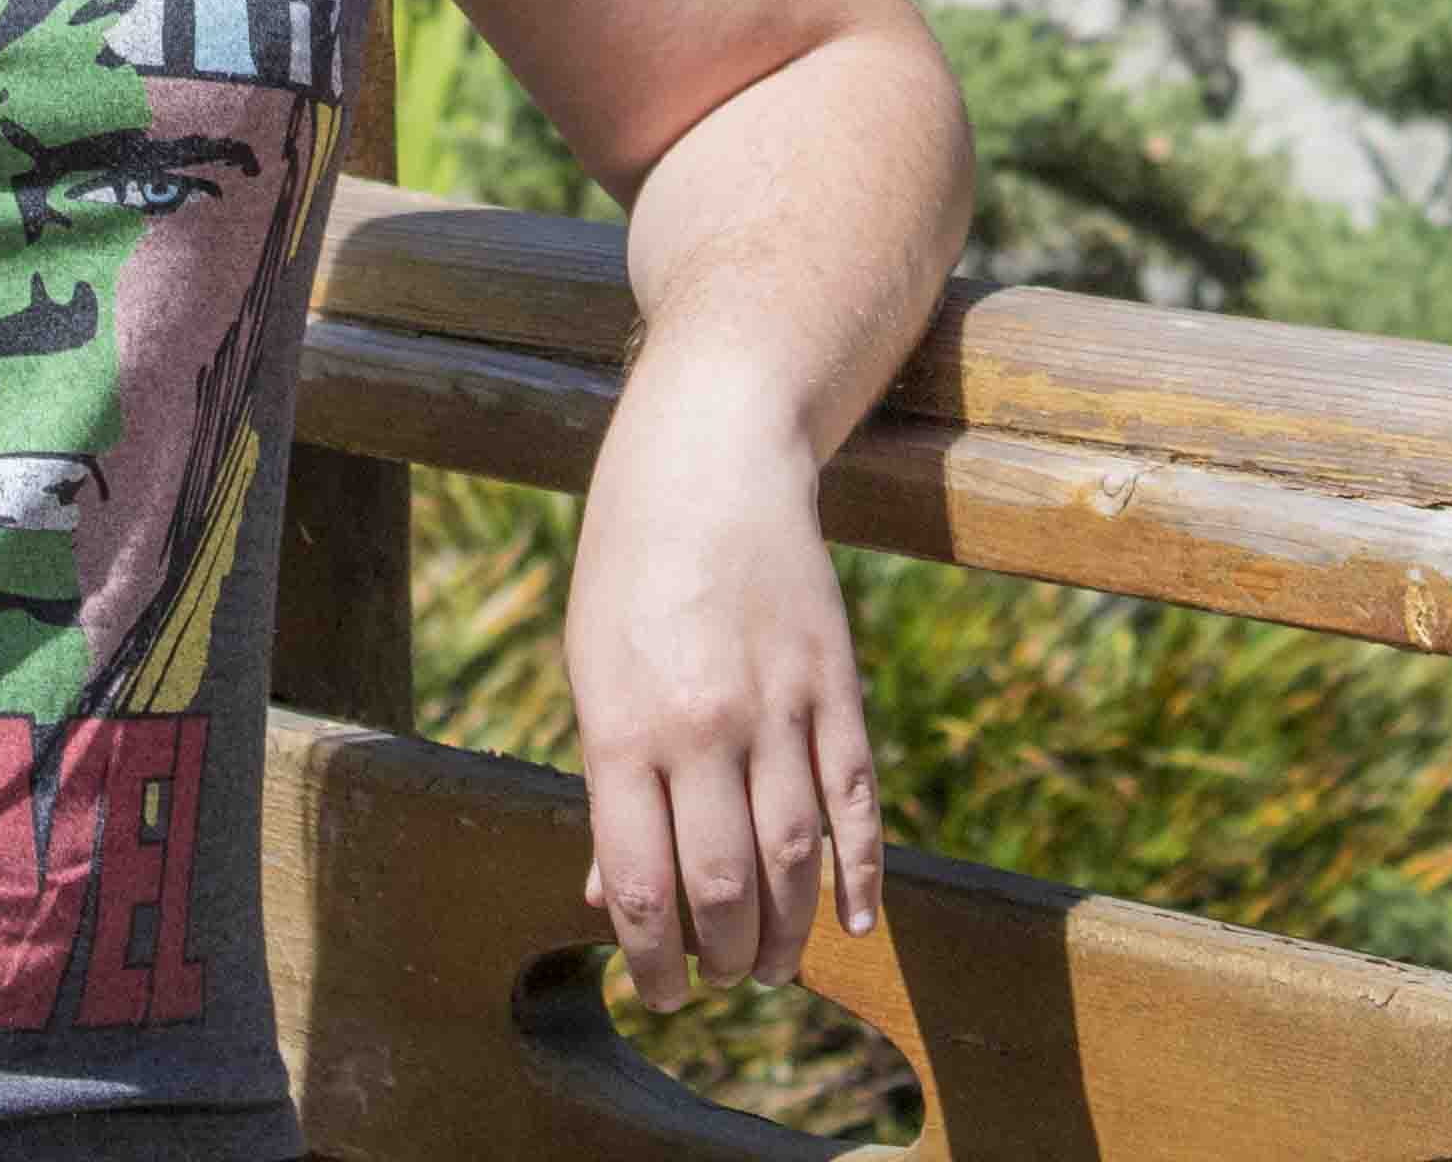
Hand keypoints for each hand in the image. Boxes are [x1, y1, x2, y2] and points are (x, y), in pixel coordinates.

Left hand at [560, 369, 884, 1009]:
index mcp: (623, 728)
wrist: (711, 460)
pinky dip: (861, 875)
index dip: (652, 961)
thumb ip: (608, 787)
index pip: (641, 884)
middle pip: (722, 887)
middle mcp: (703, 727)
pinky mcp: (837, 686)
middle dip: (722, 960)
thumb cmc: (627, 571)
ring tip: (773, 966)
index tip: (659, 992)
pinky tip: (856, 923)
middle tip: (721, 981)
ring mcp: (779, 706)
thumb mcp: (590, 671)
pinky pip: (855, 802)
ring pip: (794, 858)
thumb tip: (615, 898)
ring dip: (788, 932)